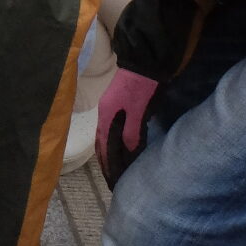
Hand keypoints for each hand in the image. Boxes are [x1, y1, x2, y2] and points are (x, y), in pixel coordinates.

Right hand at [97, 69, 158, 185]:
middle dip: (105, 163)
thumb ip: (133, 134)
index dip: (108, 166)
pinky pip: (111, 131)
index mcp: (106, 117)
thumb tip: (128, 156)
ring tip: (114, 169)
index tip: (113, 184)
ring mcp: (109, 109)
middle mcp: (104, 115)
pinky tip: (120, 148)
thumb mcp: (139, 112)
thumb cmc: (143, 87)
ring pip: (105, 137)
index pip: (105, 148)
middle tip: (112, 181)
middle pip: (101, 144)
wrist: (145, 61)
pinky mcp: (118, 106)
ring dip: (108, 154)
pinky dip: (113, 143)